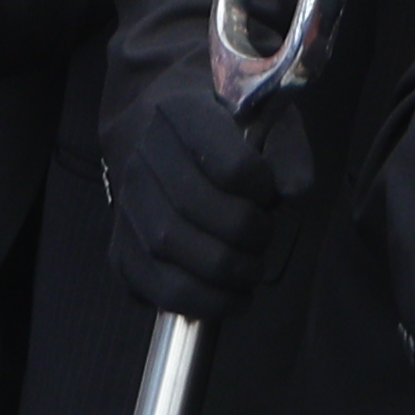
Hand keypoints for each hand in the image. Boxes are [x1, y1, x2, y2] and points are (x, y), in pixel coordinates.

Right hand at [103, 74, 302, 321]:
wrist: (159, 137)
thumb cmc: (223, 131)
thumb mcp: (264, 120)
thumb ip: (287, 149)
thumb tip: (295, 190)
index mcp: (181, 113)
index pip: (228, 163)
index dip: (260, 188)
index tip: (270, 194)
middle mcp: (142, 155)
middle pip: (193, 207)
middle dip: (244, 234)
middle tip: (263, 239)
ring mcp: (126, 203)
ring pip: (168, 247)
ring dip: (224, 271)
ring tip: (250, 270)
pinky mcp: (119, 249)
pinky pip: (154, 284)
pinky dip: (199, 301)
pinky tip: (229, 297)